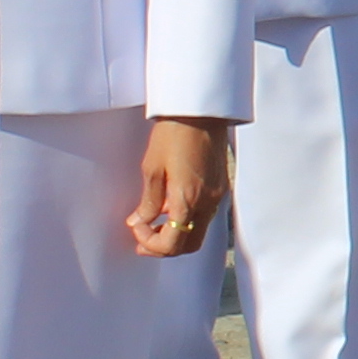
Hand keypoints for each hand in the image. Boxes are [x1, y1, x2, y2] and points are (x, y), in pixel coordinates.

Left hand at [126, 117, 229, 259]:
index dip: (150, 244)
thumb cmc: (175, 133)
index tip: (137, 230)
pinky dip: (187, 220)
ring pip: (198, 232)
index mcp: (188, 200)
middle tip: (143, 239)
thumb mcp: (152, 168)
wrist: (200, 111)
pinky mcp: (220, 187)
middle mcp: (207, 203)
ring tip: (154, 224)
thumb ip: (148, 201)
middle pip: (188, 245)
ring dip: (176, 234)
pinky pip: (205, 215)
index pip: (171, 244)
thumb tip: (139, 220)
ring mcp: (217, 196)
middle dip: (164, 248)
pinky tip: (171, 208)